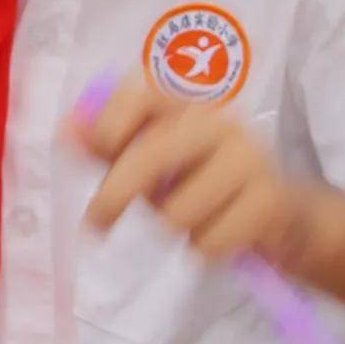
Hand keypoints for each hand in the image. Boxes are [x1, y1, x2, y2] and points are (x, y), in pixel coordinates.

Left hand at [75, 74, 317, 266]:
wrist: (279, 213)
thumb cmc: (201, 181)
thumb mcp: (153, 160)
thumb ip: (110, 145)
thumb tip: (65, 128)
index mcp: (186, 106)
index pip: (142, 94)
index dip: (111, 120)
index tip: (98, 150)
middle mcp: (219, 123)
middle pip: (151, 157)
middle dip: (113, 197)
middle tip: (94, 226)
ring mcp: (248, 159)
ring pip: (177, 211)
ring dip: (172, 227)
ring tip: (192, 217)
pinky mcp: (268, 200)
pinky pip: (208, 240)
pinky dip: (204, 249)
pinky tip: (220, 232)